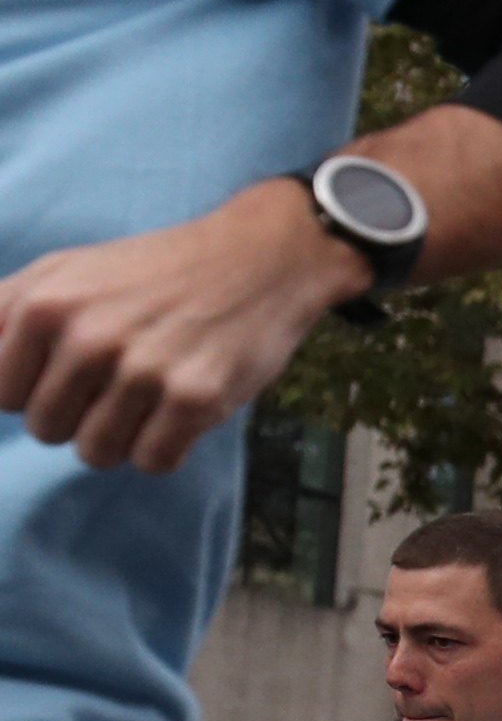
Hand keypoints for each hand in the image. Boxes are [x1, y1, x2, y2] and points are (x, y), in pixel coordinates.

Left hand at [0, 179, 367, 473]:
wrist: (257, 259)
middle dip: (77, 415)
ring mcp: (143, 371)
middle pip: (47, 429)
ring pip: (97, 453)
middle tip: (116, 381)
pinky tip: (179, 410)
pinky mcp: (195, 399)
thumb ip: (3, 311)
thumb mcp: (63, 270)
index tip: (66, 372)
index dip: (32, 390)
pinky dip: (165, 446)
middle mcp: (88, 340)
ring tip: (147, 397)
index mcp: (44, 307)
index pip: (1, 396)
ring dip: (121, 436)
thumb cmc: (153, 270)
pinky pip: (153, 462)